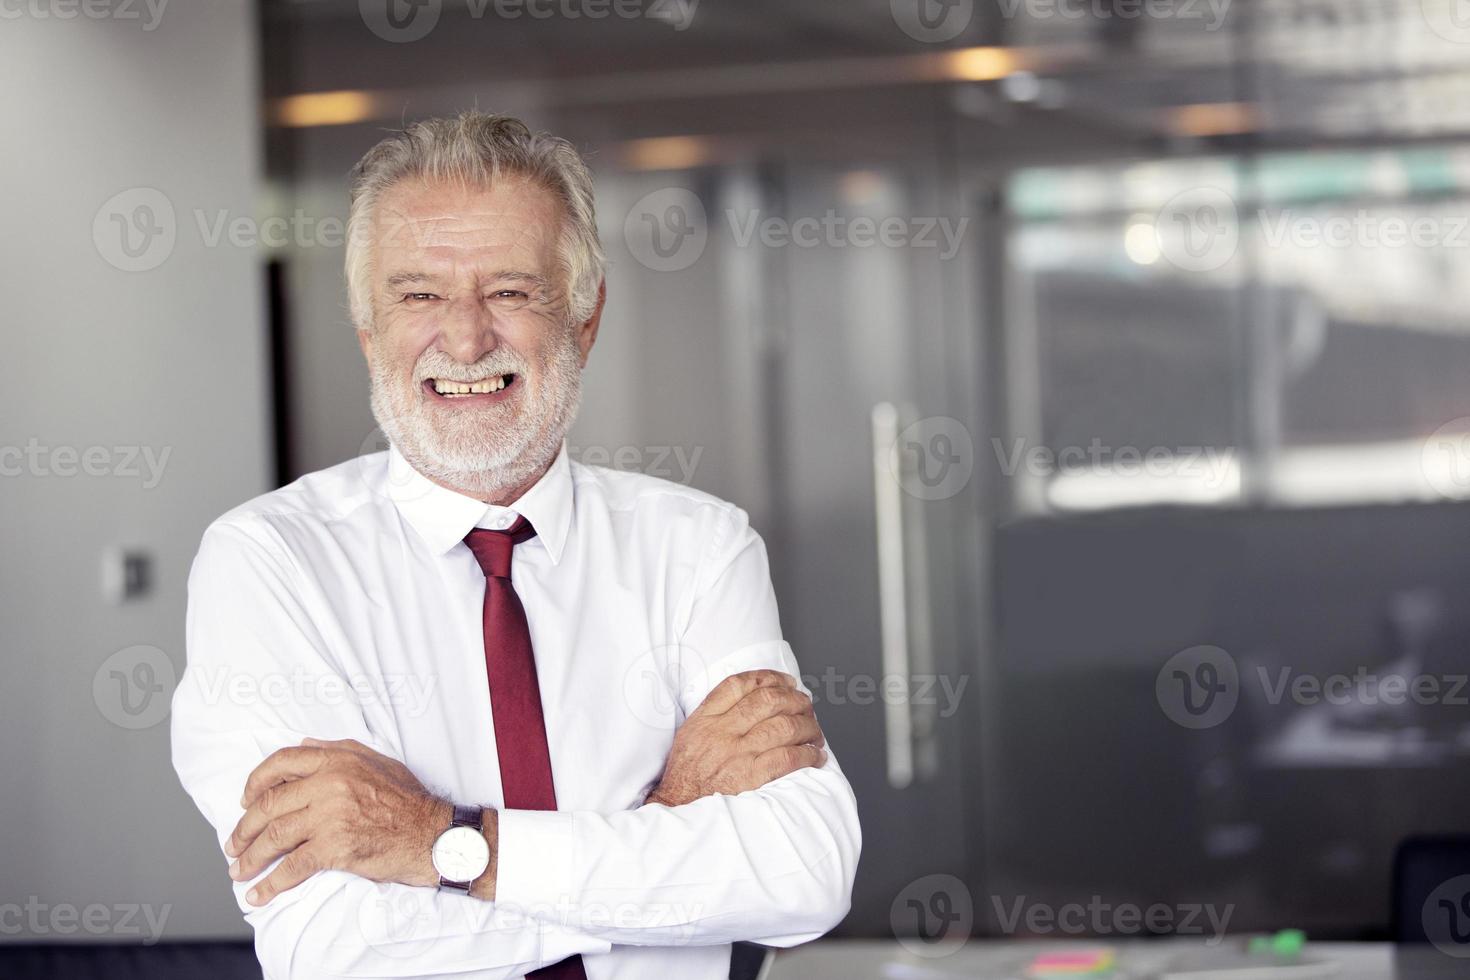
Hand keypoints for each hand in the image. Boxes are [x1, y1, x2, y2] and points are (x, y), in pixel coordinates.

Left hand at [224, 737, 449, 905]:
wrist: (432, 835)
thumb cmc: (408, 800)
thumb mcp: (378, 761)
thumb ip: (339, 750)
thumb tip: (306, 745)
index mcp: (338, 760)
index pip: (281, 762)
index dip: (255, 782)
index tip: (244, 801)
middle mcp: (330, 783)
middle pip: (270, 804)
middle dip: (244, 828)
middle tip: (234, 845)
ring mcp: (330, 815)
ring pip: (275, 836)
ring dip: (251, 857)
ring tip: (239, 870)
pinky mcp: (335, 847)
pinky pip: (293, 866)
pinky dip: (271, 883)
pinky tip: (258, 893)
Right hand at [646, 669, 826, 806]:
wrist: (677, 811)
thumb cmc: (685, 777)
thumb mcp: (689, 736)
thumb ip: (714, 715)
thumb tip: (750, 701)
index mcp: (705, 719)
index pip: (740, 685)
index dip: (769, 678)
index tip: (787, 682)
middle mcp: (721, 732)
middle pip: (769, 701)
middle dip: (796, 700)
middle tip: (807, 707)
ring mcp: (737, 754)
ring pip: (784, 727)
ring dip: (808, 728)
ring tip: (815, 734)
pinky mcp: (750, 777)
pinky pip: (788, 758)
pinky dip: (807, 755)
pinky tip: (815, 757)